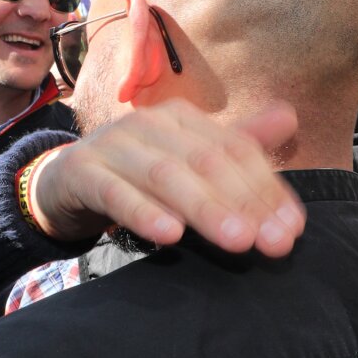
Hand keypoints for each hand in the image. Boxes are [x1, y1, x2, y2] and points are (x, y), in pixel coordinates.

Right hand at [31, 99, 304, 256]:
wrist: (65, 180)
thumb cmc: (138, 172)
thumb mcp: (188, 158)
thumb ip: (237, 144)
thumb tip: (290, 116)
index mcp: (183, 119)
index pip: (235, 149)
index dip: (267, 188)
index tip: (292, 229)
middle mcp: (151, 124)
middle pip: (207, 162)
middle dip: (246, 203)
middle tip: (274, 242)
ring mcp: (114, 145)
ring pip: (167, 176)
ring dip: (205, 209)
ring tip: (238, 240)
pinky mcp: (83, 172)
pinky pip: (116, 193)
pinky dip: (144, 212)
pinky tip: (170, 235)